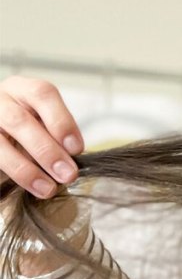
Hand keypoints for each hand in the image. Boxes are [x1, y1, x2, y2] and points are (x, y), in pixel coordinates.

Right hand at [0, 76, 82, 198]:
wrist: (3, 131)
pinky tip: (28, 187)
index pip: (42, 94)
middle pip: (19, 120)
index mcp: (24, 89)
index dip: (61, 121)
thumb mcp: (46, 124)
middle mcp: (0, 99)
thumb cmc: (32, 129)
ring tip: (48, 189)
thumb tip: (70, 165)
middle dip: (47, 150)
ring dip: (25, 169)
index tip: (76, 149)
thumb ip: (57, 137)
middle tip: (67, 174)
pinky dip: (12, 173)